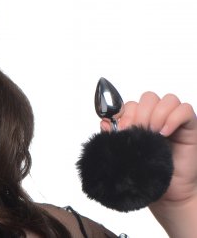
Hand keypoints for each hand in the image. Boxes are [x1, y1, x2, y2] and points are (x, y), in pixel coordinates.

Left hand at [101, 92, 196, 236]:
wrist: (170, 193)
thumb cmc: (150, 172)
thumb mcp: (127, 153)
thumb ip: (116, 137)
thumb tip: (104, 124)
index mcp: (140, 119)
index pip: (132, 103)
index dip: (125, 113)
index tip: (122, 129)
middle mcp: (157, 116)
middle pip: (148, 98)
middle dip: (140, 113)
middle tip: (138, 131)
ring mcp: (174, 120)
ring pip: (167, 99)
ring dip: (157, 114)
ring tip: (153, 133)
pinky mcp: (189, 126)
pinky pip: (185, 109)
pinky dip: (174, 117)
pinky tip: (165, 133)